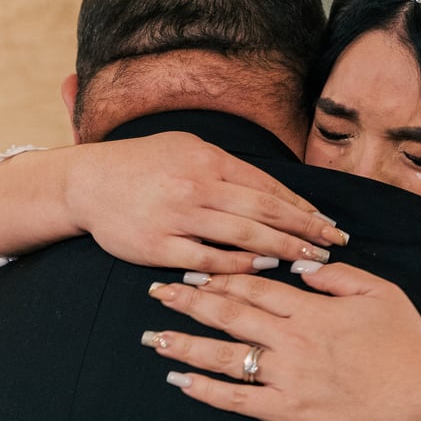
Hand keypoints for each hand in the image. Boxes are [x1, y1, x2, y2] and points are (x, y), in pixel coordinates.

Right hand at [67, 132, 348, 272]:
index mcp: (209, 160)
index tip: (327, 223)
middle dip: (304, 230)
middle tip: (333, 244)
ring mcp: (177, 217)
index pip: (267, 187)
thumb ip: (228, 167)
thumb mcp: (188, 148)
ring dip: (282, 249)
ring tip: (310, 260)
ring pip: (242, 236)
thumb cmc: (144, 164)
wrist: (87, 182)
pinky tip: (264, 271)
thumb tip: (275, 191)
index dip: (302, 207)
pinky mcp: (158, 246)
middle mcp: (197, 186)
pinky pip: (208, 261)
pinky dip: (238, 267)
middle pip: (264, 211)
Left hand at [144, 263, 420, 420]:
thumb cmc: (405, 348)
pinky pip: (237, 400)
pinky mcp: (286, 411)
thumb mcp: (382, 295)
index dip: (221, 277)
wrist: (417, 402)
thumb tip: (303, 269)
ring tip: (155, 338)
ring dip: (187, 344)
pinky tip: (182, 382)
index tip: (192, 269)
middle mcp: (291, 340)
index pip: (255, 288)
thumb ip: (340, 278)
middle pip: (230, 315)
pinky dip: (206, 391)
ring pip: (225, 355)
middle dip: (191, 301)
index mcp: (311, 310)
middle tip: (159, 292)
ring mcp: (285, 377)